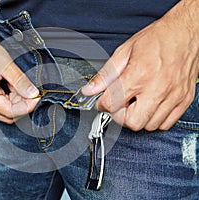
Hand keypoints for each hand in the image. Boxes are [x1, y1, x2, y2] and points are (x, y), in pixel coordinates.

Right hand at [0, 29, 39, 123]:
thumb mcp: (3, 62)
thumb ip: (19, 79)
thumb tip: (32, 94)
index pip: (10, 112)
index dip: (27, 106)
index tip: (37, 96)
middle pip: (8, 115)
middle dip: (23, 105)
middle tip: (30, 90)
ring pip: (5, 112)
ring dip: (17, 102)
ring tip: (20, 85)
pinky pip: (0, 105)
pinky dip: (11, 99)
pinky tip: (13, 86)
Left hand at [82, 1, 198, 130]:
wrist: (186, 32)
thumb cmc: (157, 39)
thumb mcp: (124, 52)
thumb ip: (106, 74)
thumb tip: (90, 90)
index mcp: (139, 74)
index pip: (112, 104)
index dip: (102, 105)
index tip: (103, 101)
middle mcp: (158, 88)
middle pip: (132, 122)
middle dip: (120, 116)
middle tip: (119, 103)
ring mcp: (173, 96)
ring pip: (149, 126)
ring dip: (137, 117)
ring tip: (136, 101)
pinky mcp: (184, 100)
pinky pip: (166, 124)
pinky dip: (154, 119)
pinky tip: (149, 105)